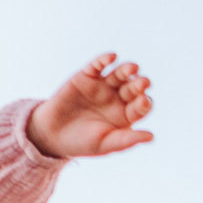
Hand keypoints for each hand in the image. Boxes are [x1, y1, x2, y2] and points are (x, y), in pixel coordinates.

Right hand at [25, 53, 153, 159]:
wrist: (51, 135)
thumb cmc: (81, 143)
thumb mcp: (105, 144)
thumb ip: (127, 140)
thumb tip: (151, 137)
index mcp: (125, 115)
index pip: (141, 106)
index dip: (144, 103)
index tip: (144, 101)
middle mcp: (117, 98)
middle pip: (133, 87)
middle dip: (139, 84)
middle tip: (143, 82)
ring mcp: (103, 86)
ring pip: (120, 74)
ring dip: (127, 69)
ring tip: (132, 68)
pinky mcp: (87, 76)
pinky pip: (98, 65)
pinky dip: (104, 60)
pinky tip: (111, 58)